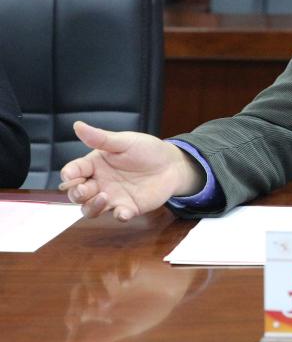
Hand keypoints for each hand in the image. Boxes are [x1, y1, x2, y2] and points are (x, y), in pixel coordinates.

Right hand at [58, 121, 203, 221]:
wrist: (172, 164)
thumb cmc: (146, 150)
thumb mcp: (124, 141)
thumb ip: (101, 138)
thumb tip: (77, 125)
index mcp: (95, 165)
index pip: (73, 172)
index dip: (68, 175)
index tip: (71, 176)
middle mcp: (99, 183)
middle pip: (77, 194)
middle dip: (76, 194)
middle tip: (85, 189)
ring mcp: (112, 197)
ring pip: (90, 209)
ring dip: (92, 206)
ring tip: (104, 197)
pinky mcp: (128, 207)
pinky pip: (118, 216)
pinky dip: (119, 215)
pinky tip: (123, 211)